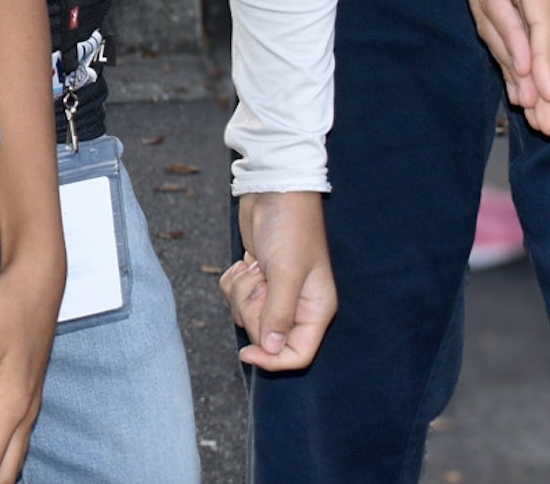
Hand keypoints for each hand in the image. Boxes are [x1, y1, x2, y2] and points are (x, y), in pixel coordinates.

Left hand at [222, 191, 336, 370]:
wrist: (273, 188)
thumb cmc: (289, 225)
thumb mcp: (286, 271)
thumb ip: (279, 313)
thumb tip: (271, 349)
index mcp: (316, 309)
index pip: (298, 354)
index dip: (273, 360)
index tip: (247, 353)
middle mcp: (298, 305)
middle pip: (266, 336)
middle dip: (253, 308)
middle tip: (260, 280)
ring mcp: (275, 292)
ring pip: (246, 315)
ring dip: (242, 291)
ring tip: (255, 265)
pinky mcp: (256, 278)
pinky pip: (234, 296)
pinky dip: (233, 279)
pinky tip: (246, 260)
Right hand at [418, 0, 548, 122]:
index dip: (512, 32)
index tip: (528, 67)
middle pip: (494, 27)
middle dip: (517, 70)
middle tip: (540, 113)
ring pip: (493, 30)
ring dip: (513, 71)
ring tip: (535, 113)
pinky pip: (493, 22)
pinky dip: (507, 53)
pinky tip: (519, 79)